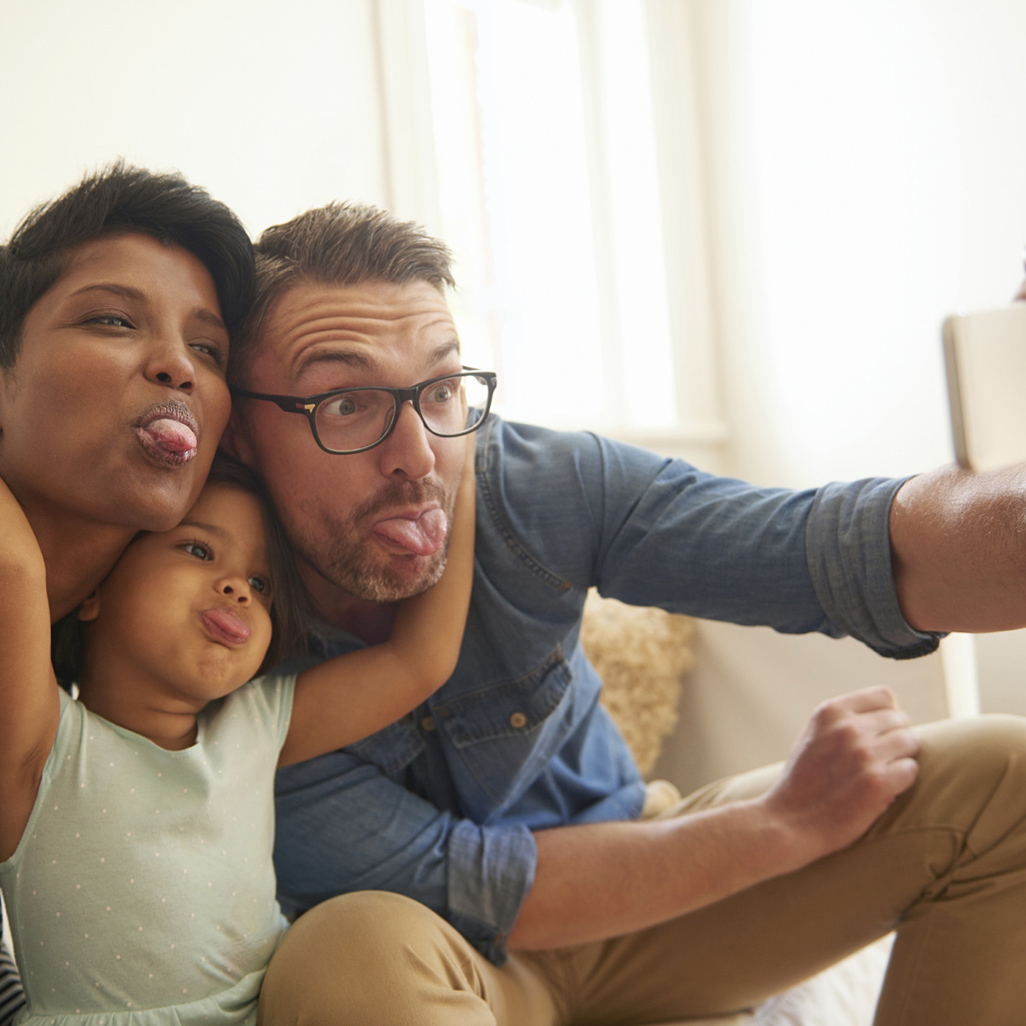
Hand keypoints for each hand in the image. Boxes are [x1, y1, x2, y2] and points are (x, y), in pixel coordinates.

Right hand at [759, 686, 919, 865]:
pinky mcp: (877, 783)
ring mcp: (864, 755)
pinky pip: (911, 770)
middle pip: (900, 720)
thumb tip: (888, 713)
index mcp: (830, 711)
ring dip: (900, 759)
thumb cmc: (804, 780)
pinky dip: (902, 780)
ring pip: (910, 743)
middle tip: (879, 760)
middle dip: (895, 739)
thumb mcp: (813, 735)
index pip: (884, 696)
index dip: (886, 716)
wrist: (789, 822)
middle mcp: (848, 728)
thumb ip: (844, 720)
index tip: (879, 733)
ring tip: (880, 773)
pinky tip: (883, 789)